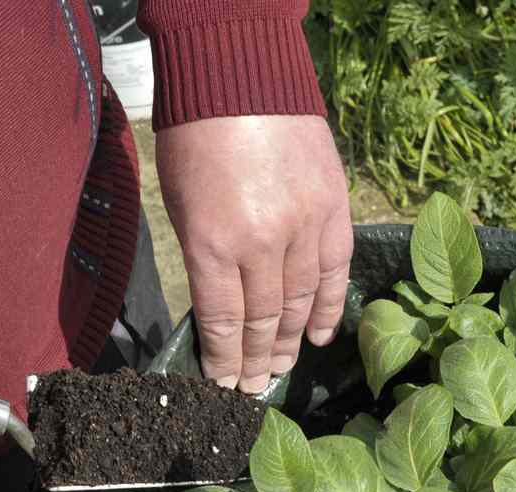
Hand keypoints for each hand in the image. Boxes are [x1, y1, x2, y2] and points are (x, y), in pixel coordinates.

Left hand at [156, 115, 351, 394]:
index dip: (223, 361)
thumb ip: (202, 259)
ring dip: (287, 342)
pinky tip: (316, 336)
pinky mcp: (334, 208)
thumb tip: (219, 310)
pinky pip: (335, 271)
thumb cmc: (195, 140)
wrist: (240, 78)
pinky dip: (327, 308)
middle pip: (262, 319)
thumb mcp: (180, 205)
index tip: (222, 385)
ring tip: (278, 370)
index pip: (223, 321)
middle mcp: (262, 242)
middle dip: (254, 361)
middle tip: (252, 388)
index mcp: (213, 242)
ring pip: (300, 302)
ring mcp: (304, 225)